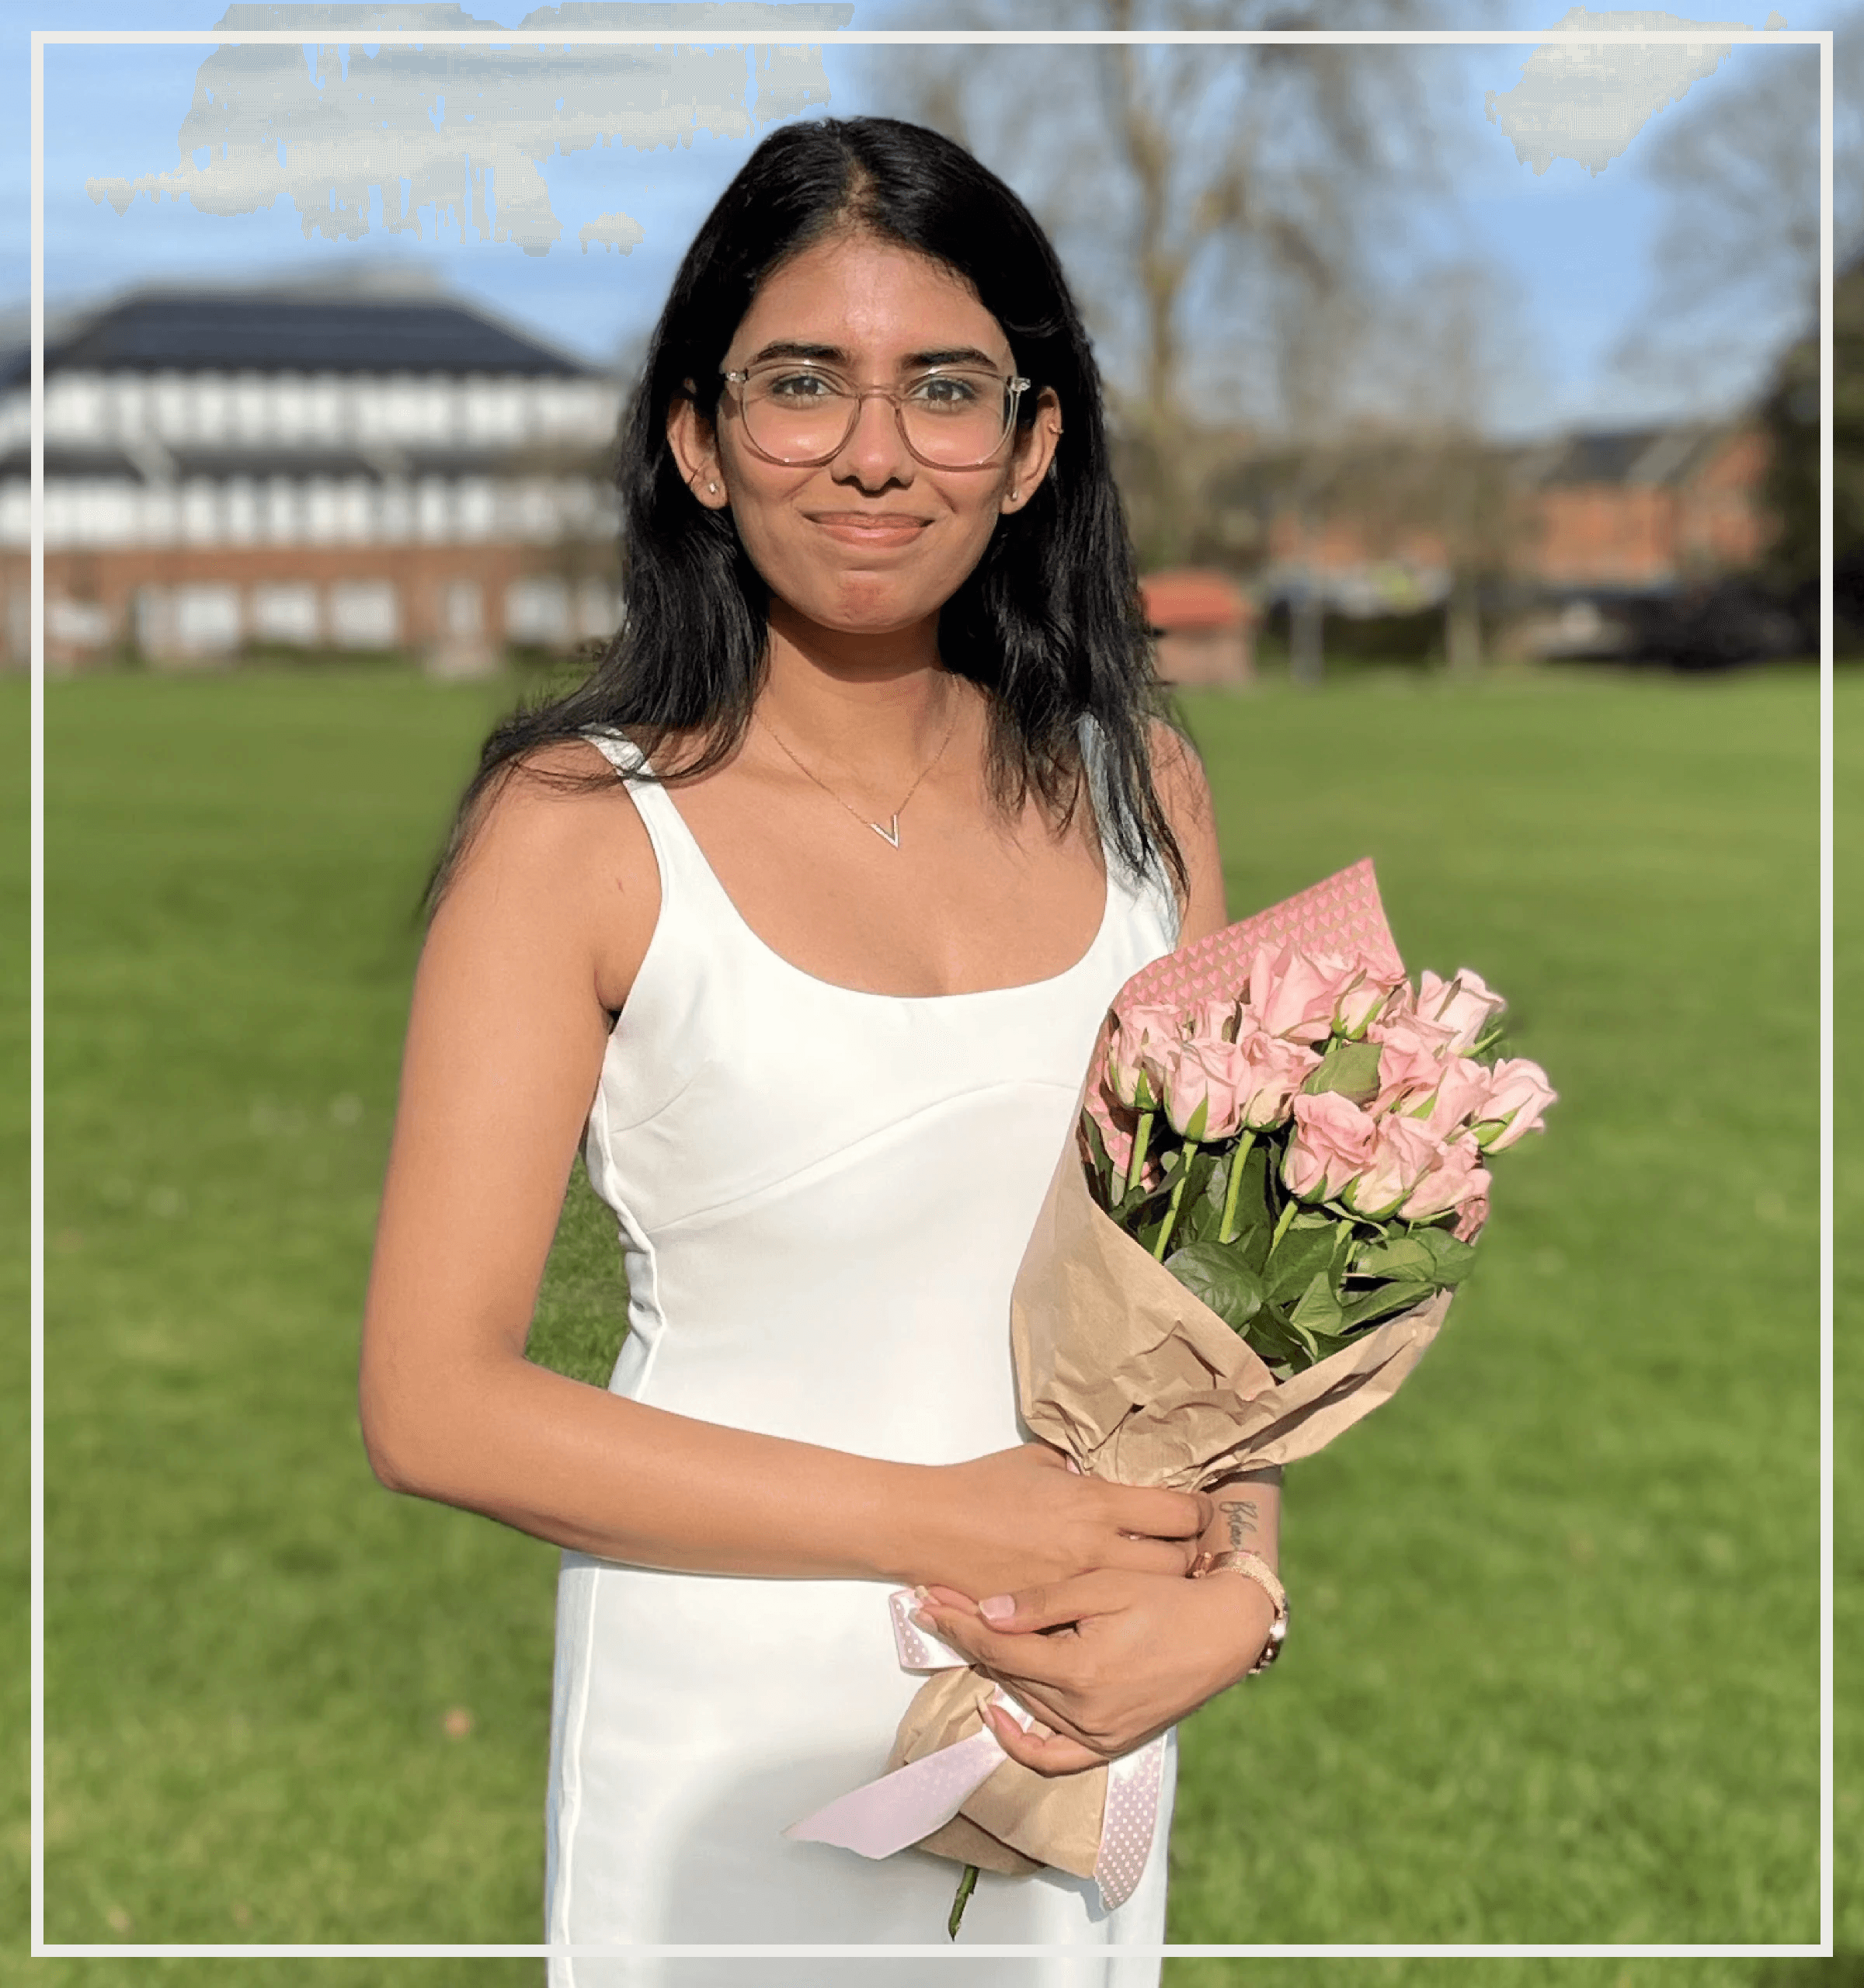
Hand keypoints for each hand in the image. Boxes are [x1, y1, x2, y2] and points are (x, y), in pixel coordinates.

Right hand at [908, 1445, 1211, 1601]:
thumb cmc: (981, 1485)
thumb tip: (1099, 1476)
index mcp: (1095, 1502)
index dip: (1198, 1512)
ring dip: (1156, 1590)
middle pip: (1175, 1564)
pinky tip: (1112, 1609)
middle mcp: (1095, 1547)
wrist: (930, 1525)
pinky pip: (1101, 1622)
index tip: (1198, 1512)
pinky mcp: (1052, 1618)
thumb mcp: (1039, 1461)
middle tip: (1183, 1551)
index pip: (1178, 1512)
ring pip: (1146, 1598)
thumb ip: (1079, 1472)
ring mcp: (1075, 1588)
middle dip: (1187, 1558)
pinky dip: (1112, 1616)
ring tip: (1155, 1582)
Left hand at [913, 1567, 1273, 1774]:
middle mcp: (1084, 1712)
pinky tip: (997, 1714)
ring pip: (1024, 1703)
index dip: (958, 1622)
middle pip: (1004, 1674)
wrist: (1224, 1631)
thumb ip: (1042, 1604)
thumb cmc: (1168, 1599)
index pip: (997, 1648)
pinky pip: (1054, 1757)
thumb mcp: (1104, 1586)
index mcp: (1079, 1670)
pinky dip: (1021, 1741)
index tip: (928, 1600)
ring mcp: (1098, 1735)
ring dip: (990, 1672)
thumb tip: (987, 1613)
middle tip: (935, 1607)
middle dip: (966, 1638)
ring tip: (964, 1636)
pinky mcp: (1111, 1744)